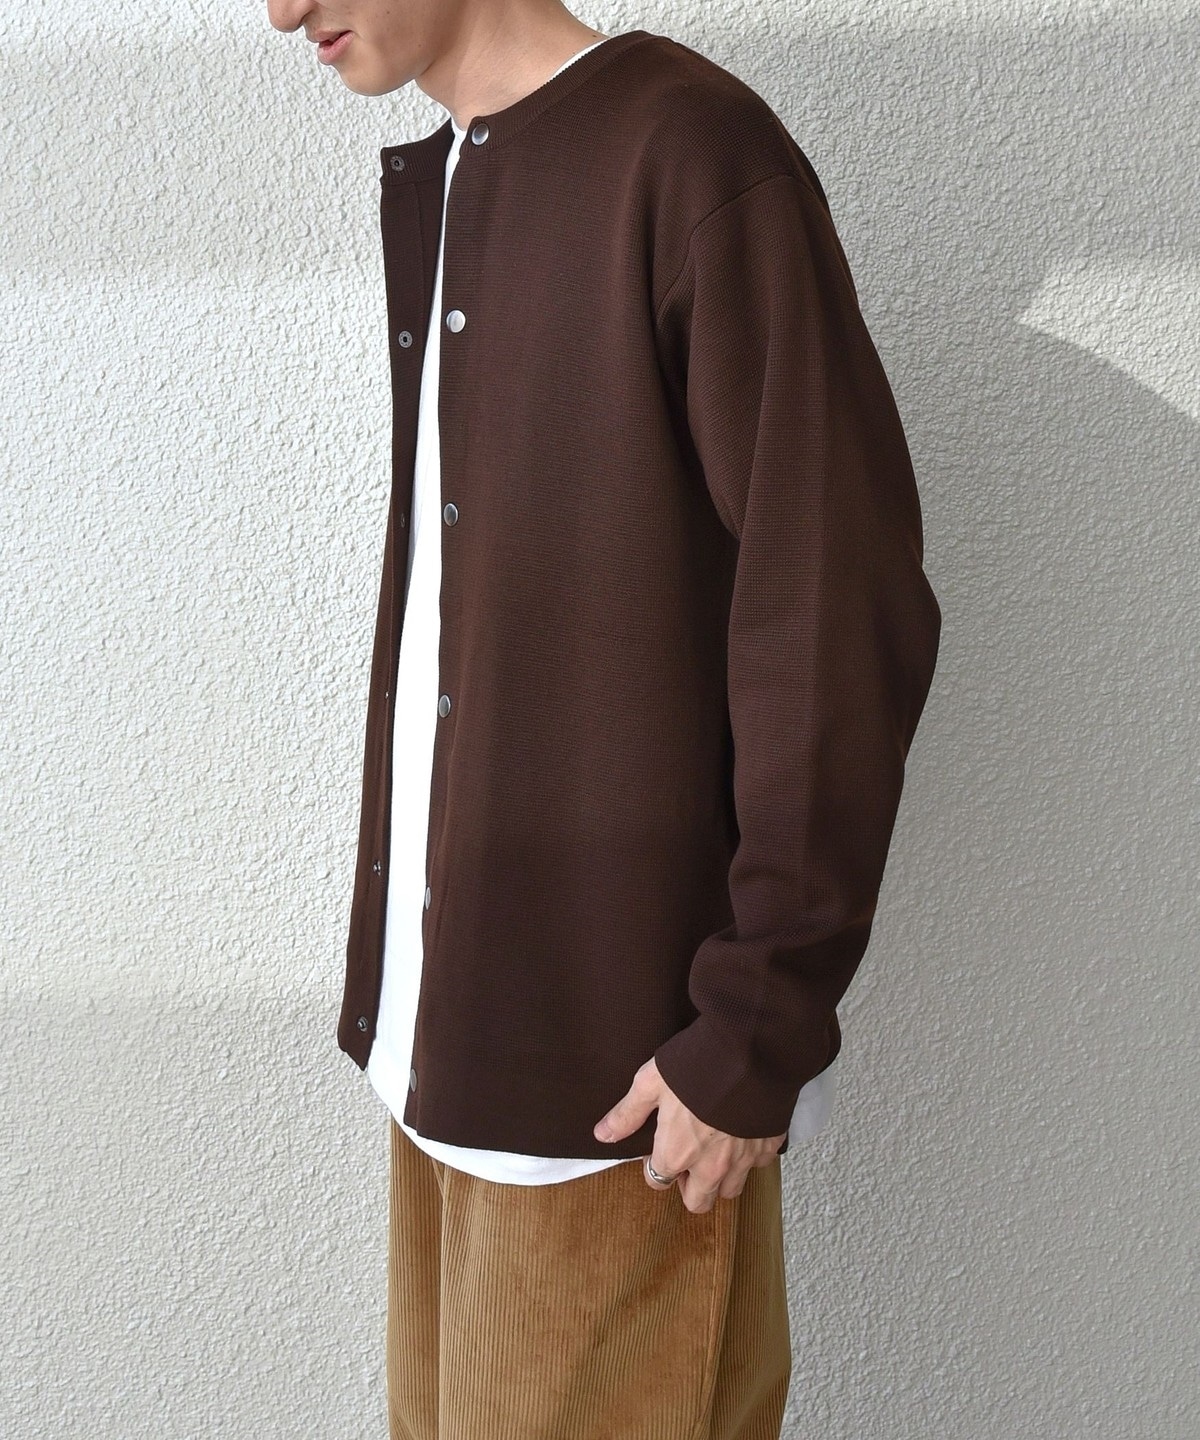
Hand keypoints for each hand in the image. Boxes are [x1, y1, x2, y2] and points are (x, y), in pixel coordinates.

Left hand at [593, 1057, 786, 1213]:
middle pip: (698, 1202)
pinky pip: (758, 1164)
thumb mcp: (651, 1083)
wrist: (750, 1053)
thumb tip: (602, 1135)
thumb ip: (628, 1113)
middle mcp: (710, 1166)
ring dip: (720, 1178)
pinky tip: (742, 1131)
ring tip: (715, 1148)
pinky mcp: (769, 1146)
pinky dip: (749, 1155)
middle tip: (688, 1158)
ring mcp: (743, 1159)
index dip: (654, 1165)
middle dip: (689, 1188)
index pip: (657, 1180)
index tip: (659, 1146)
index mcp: (677, 1153)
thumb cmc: (696, 1066)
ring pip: (730, 1190)